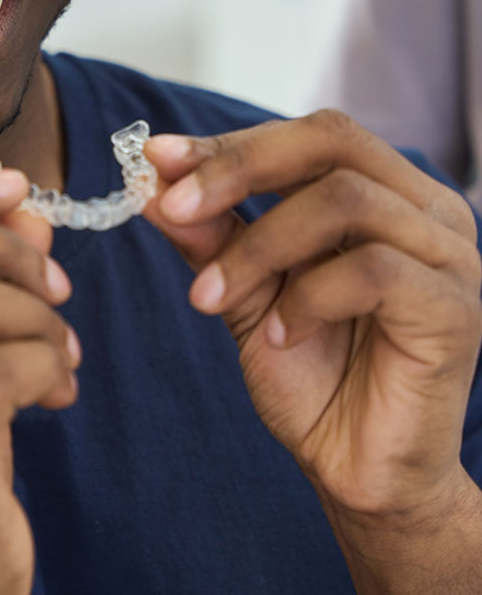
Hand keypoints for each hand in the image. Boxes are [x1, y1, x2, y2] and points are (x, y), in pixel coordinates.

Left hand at [142, 110, 481, 521]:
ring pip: (344, 200)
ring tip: (213, 297)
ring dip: (259, 246)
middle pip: (330, 140)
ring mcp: (448, 255)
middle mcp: (423, 209)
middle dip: (238, 168)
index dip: (229, 143)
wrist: (357, 469)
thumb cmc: (308, 372)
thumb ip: (210, 236)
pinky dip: (307, 297)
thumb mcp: (242, 292)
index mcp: (381, 192)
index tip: (157, 158)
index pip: (305, 136)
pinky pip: (373, 270)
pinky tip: (283, 336)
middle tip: (174, 208)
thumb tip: (153, 183)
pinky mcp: (455, 308)